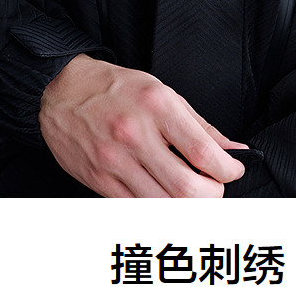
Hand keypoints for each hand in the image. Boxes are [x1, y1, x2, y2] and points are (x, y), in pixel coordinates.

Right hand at [39, 54, 246, 197]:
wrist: (62, 90)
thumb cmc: (115, 88)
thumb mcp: (163, 92)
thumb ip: (200, 125)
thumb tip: (233, 149)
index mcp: (157, 106)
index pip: (204, 152)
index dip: (229, 170)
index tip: (233, 169)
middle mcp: (136, 135)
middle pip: (187, 188)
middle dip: (212, 194)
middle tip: (215, 185)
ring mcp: (115, 161)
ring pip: (163, 205)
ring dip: (187, 205)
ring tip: (191, 190)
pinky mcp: (99, 180)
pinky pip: (137, 208)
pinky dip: (158, 207)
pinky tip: (163, 193)